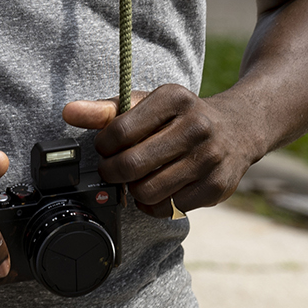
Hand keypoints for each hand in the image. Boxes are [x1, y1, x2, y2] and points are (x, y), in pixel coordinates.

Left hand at [61, 87, 260, 216]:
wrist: (239, 128)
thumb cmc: (180, 116)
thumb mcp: (147, 103)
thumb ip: (106, 110)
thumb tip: (68, 112)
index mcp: (174, 98)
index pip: (120, 130)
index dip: (103, 145)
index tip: (105, 147)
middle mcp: (196, 126)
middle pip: (131, 165)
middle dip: (112, 172)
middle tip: (113, 169)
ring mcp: (210, 158)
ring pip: (149, 191)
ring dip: (134, 191)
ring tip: (136, 179)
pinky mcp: (218, 186)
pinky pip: (170, 208)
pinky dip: (157, 204)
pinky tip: (160, 189)